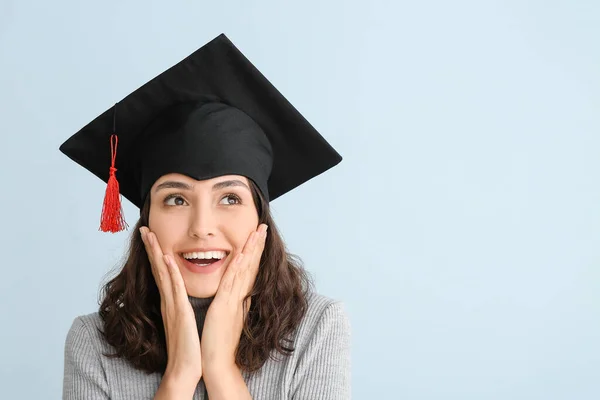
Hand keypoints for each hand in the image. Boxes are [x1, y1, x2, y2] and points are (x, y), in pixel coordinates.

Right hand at [140, 227, 201, 389]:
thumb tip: (179, 299)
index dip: (156, 254)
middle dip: (151, 248)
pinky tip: (167, 259)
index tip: (152, 238)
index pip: (162, 273)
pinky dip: (170, 273)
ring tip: (150, 235)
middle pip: (158, 269)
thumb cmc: (188, 347)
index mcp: (171, 302)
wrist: (186, 369)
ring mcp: (172, 306)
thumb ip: (180, 308)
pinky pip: (174, 289)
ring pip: (163, 274)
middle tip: (145, 228)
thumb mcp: (183, 322)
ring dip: (156, 253)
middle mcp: (168, 301)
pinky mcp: (180, 312)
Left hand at [201, 223, 267, 371]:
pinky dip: (236, 267)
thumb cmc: (219, 342)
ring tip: (257, 232)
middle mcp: (240, 296)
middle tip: (263, 226)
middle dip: (257, 245)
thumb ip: (232, 302)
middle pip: (251, 265)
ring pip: (244, 269)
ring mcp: (234, 300)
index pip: (250, 269)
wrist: (218, 362)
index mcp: (239, 298)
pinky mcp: (224, 306)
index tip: (259, 236)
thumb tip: (235, 293)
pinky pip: (231, 282)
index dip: (255, 252)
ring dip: (251, 249)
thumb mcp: (227, 316)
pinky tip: (240, 253)